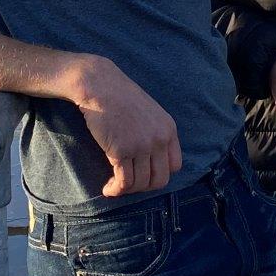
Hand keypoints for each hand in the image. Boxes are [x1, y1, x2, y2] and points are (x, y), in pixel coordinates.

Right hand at [71, 55, 181, 197]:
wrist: (100, 85)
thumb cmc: (120, 96)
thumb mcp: (149, 112)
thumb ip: (155, 133)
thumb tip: (150, 161)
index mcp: (168, 129)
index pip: (174, 166)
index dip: (159, 174)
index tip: (144, 174)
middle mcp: (159, 139)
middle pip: (160, 179)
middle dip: (144, 187)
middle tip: (129, 184)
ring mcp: (141, 146)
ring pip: (139, 183)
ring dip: (126, 190)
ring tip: (114, 186)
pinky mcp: (121, 151)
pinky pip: (123, 182)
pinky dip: (115, 190)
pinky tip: (108, 189)